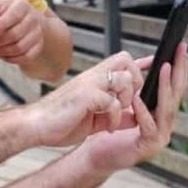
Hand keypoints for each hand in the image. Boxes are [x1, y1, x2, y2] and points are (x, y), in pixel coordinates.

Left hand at [0, 0, 45, 64]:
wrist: (26, 21)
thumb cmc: (5, 13)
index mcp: (21, 6)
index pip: (12, 17)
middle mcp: (32, 19)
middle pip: (14, 35)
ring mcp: (37, 34)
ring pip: (19, 47)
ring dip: (1, 51)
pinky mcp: (38, 46)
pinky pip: (26, 57)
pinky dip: (11, 59)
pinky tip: (1, 55)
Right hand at [24, 51, 149, 147]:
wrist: (34, 126)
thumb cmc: (60, 121)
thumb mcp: (93, 117)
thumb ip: (113, 113)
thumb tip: (134, 116)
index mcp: (94, 78)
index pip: (122, 61)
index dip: (140, 63)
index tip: (153, 63)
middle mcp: (93, 76)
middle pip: (126, 60)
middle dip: (135, 80)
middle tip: (127, 102)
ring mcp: (89, 84)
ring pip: (124, 78)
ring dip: (126, 99)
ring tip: (115, 116)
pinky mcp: (86, 96)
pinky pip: (112, 101)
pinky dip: (114, 117)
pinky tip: (106, 128)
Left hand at [78, 42, 187, 172]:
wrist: (96, 155)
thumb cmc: (110, 128)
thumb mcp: (126, 102)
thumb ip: (139, 86)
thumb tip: (150, 60)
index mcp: (162, 113)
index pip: (175, 86)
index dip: (179, 66)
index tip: (181, 46)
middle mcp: (165, 124)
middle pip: (176, 95)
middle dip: (178, 71)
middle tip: (180, 51)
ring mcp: (160, 137)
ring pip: (166, 109)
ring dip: (164, 87)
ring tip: (164, 68)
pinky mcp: (148, 147)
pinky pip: (148, 127)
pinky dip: (143, 112)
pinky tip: (137, 99)